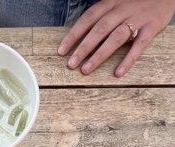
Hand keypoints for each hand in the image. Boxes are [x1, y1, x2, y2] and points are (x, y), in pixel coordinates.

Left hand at [58, 0, 174, 76]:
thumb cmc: (136, 0)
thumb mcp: (117, 2)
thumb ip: (102, 15)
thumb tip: (81, 35)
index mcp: (111, 2)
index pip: (88, 19)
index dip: (73, 35)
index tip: (61, 51)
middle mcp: (122, 9)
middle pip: (99, 30)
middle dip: (83, 48)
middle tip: (70, 65)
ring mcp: (138, 18)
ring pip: (115, 38)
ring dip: (99, 55)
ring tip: (85, 70)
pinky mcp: (152, 27)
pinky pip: (139, 45)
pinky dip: (128, 59)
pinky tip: (118, 73)